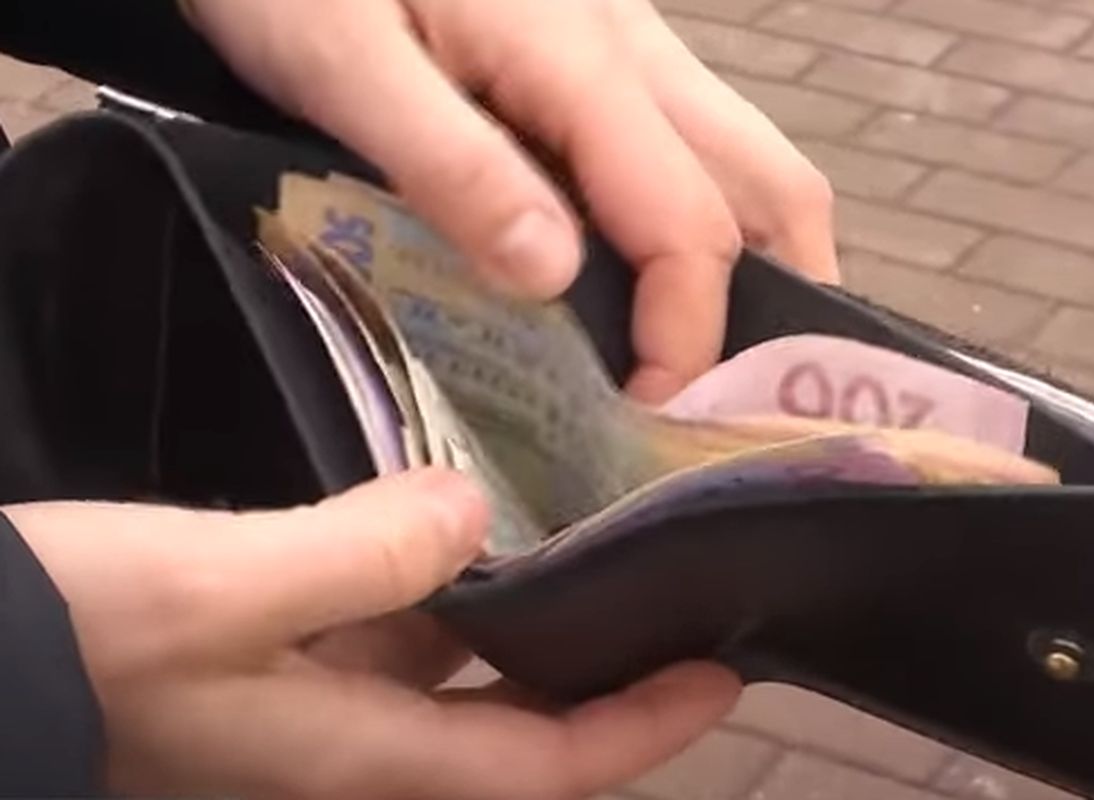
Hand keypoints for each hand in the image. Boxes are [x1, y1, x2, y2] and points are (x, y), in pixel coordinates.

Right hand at [7, 469, 740, 798]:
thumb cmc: (81, 641)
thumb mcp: (219, 591)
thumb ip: (359, 555)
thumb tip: (476, 513)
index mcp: (365, 753)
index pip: (545, 762)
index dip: (641, 728)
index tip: (723, 673)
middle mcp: (359, 740)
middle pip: (516, 718)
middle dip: (604, 669)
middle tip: (676, 589)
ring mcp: (320, 697)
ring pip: (460, 663)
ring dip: (531, 613)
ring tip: (595, 531)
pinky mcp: (284, 649)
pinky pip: (396, 620)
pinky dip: (446, 577)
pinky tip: (465, 507)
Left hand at [178, 0, 838, 401]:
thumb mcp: (344, 66)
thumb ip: (453, 166)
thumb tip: (553, 275)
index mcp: (580, 63)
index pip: (690, 221)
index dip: (689, 331)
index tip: (648, 415)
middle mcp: (634, 49)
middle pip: (768, 184)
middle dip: (779, 302)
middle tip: (725, 403)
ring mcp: (626, 43)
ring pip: (741, 161)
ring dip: (745, 264)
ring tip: (701, 356)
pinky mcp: (599, 48)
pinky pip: (687, 144)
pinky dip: (698, 223)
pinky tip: (643, 273)